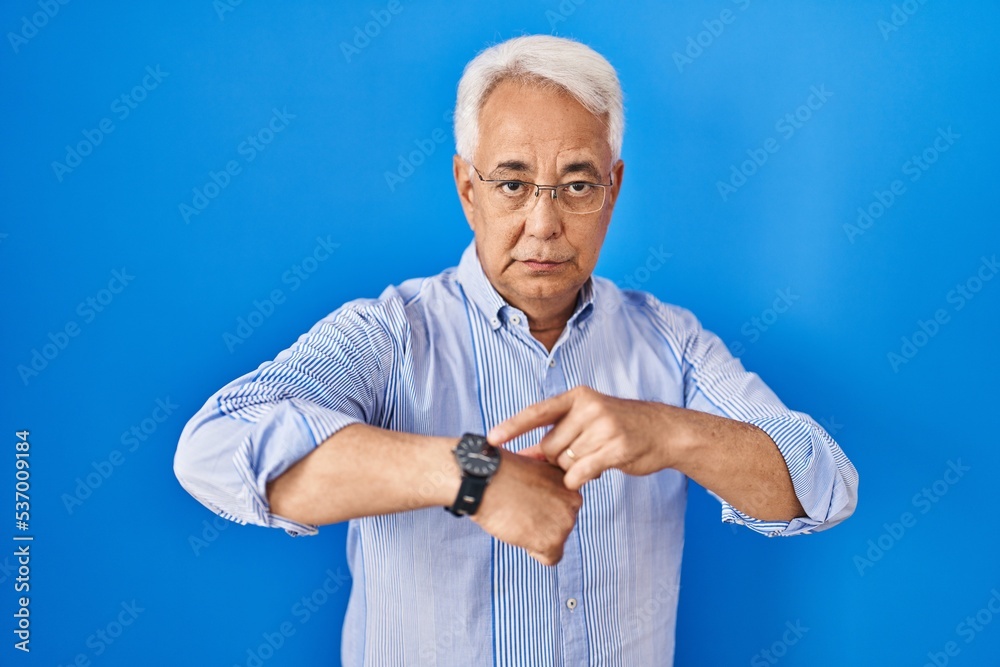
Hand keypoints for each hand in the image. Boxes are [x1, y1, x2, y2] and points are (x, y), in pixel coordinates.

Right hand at [470, 448, 581, 565]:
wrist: (486, 479)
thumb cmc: (501, 472)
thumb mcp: (534, 469)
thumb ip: (547, 486)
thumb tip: (544, 504)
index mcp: (568, 482)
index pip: (564, 506)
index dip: (543, 506)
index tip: (525, 501)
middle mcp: (574, 501)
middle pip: (562, 524)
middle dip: (542, 522)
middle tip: (519, 511)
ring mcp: (565, 522)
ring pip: (556, 540)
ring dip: (536, 535)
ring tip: (516, 518)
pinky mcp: (553, 541)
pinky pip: (551, 558)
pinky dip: (534, 552)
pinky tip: (519, 533)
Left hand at [487, 386, 682, 490]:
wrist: (663, 431)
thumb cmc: (619, 427)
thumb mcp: (587, 420)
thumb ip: (556, 434)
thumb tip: (523, 454)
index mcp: (577, 397)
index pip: (537, 412)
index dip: (512, 426)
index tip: (490, 439)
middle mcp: (589, 408)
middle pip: (549, 446)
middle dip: (557, 458)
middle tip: (578, 455)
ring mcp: (603, 427)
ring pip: (565, 461)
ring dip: (573, 469)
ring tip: (594, 458)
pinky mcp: (615, 448)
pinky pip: (580, 473)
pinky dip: (579, 479)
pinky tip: (593, 473)